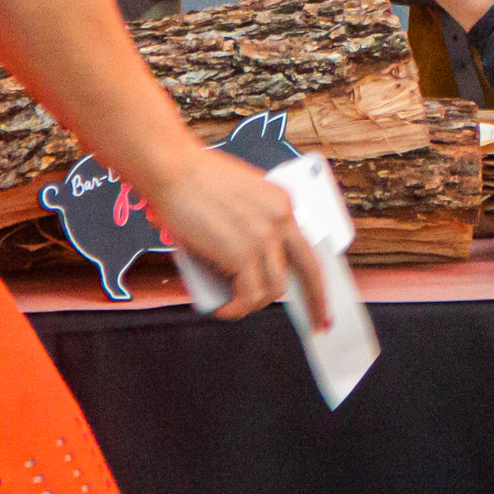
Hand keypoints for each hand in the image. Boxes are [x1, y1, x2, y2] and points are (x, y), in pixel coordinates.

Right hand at [146, 144, 325, 326]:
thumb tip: (248, 264)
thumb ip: (253, 224)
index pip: (307, 247)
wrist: (172, 170)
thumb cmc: (193, 181)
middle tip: (319, 323)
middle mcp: (281, 218)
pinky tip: (222, 309)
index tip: (320, 297)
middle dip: (317, 301)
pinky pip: (249, 296)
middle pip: (309, 270)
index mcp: (282, 202)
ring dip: (255, 302)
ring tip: (233, 303)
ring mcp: (263, 237)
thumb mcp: (239, 198)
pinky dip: (235, 309)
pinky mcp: (242, 253)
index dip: (315, 276)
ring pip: (275, 288)